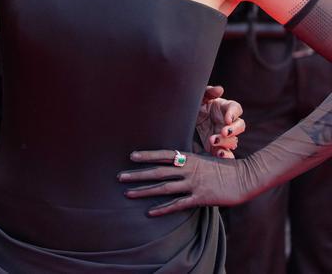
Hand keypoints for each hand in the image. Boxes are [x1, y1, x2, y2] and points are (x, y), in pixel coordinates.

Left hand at [118, 149, 252, 215]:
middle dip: (137, 174)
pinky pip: (178, 204)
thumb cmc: (224, 168)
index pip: (163, 154)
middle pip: (157, 172)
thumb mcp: (204, 158)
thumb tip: (174, 159)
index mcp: (188, 158)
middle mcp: (188, 169)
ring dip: (144, 191)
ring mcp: (193, 184)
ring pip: (163, 188)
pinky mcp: (200, 198)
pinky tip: (150, 212)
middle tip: (120, 177)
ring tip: (128, 194)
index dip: (146, 155)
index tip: (131, 156)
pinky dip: (163, 208)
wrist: (245, 178)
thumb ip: (188, 160)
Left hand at [197, 85, 244, 157]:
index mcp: (224, 108)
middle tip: (222, 131)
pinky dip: (226, 155)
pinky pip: (227, 153)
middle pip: (240, 126)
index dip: (234, 113)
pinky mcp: (217, 148)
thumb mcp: (197, 98)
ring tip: (212, 140)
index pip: (236, 109)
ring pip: (233, 140)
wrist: (178, 123)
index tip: (227, 118)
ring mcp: (223, 136)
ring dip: (225, 141)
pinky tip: (220, 154)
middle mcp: (226, 123)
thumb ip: (208, 92)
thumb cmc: (192, 108)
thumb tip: (220, 89)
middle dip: (233, 130)